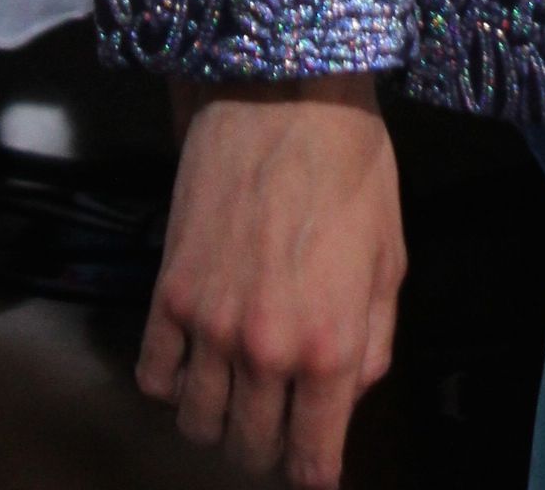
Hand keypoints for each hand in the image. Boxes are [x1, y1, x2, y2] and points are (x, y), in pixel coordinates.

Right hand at [137, 74, 403, 483]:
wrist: (284, 92)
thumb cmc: (351, 165)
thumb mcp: (390, 256)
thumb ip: (374, 341)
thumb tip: (347, 394)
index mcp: (329, 347)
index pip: (311, 461)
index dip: (314, 474)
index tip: (313, 469)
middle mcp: (265, 352)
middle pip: (250, 450)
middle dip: (267, 448)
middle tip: (277, 421)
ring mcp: (208, 327)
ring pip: (197, 424)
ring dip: (217, 421)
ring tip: (233, 391)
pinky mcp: (167, 294)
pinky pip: (153, 376)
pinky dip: (170, 382)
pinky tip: (191, 360)